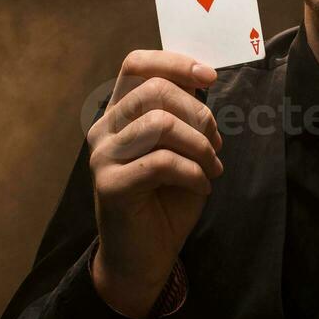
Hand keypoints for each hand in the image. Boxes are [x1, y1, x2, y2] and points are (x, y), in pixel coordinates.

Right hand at [87, 50, 222, 317]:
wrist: (146, 257)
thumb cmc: (167, 200)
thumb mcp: (183, 149)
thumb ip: (186, 116)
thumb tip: (203, 79)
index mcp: (120, 113)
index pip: (136, 64)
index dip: (174, 61)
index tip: (209, 76)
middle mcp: (105, 129)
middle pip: (155, 89)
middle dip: (199, 113)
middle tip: (215, 144)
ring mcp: (103, 156)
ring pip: (162, 123)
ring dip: (201, 146)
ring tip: (211, 168)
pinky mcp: (110, 185)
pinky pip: (163, 162)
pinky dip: (194, 173)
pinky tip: (202, 187)